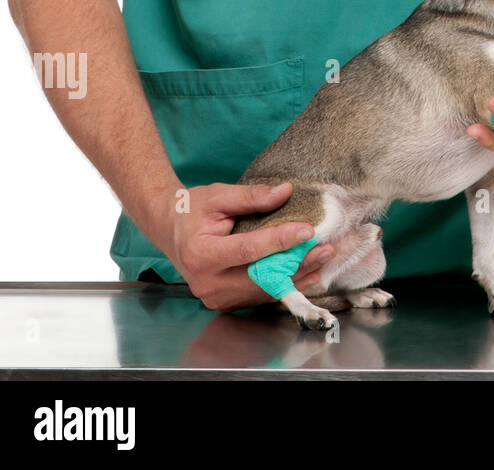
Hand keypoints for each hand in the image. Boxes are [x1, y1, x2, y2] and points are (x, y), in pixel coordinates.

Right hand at [159, 181, 335, 310]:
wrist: (168, 229)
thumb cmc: (191, 210)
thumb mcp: (218, 195)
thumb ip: (252, 196)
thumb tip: (286, 192)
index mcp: (201, 254)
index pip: (248, 250)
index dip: (280, 241)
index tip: (307, 230)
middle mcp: (206, 281)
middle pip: (260, 275)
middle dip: (296, 262)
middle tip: (325, 248)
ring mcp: (214, 296)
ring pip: (263, 289)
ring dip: (296, 275)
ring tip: (323, 258)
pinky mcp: (224, 301)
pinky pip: (258, 295)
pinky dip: (284, 284)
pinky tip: (307, 274)